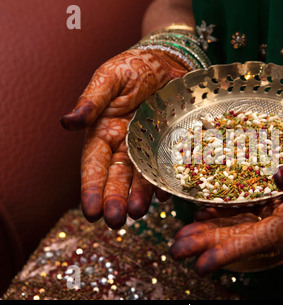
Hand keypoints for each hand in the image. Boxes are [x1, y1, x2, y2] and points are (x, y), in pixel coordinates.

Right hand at [61, 49, 187, 228]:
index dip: (92, 188)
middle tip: (115, 221)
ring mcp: (149, 148)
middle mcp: (125, 145)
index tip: (91, 212)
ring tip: (139, 213)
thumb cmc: (135, 67)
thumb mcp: (110, 78)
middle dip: (115, 199)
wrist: (169, 62)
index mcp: (104, 132)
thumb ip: (92, 100)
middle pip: (118, 177)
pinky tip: (165, 194)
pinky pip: (169, 168)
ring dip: (140, 197)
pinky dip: (166, 182)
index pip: (94, 164)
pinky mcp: (172, 147)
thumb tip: (68, 122)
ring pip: (142, 178)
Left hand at [169, 134, 282, 274]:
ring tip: (183, 235)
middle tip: (176, 249)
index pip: (261, 240)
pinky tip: (209, 209)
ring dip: (213, 230)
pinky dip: (229, 212)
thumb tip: (278, 175)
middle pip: (244, 236)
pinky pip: (252, 210)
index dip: (230, 252)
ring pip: (244, 224)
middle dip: (209, 243)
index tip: (201, 265)